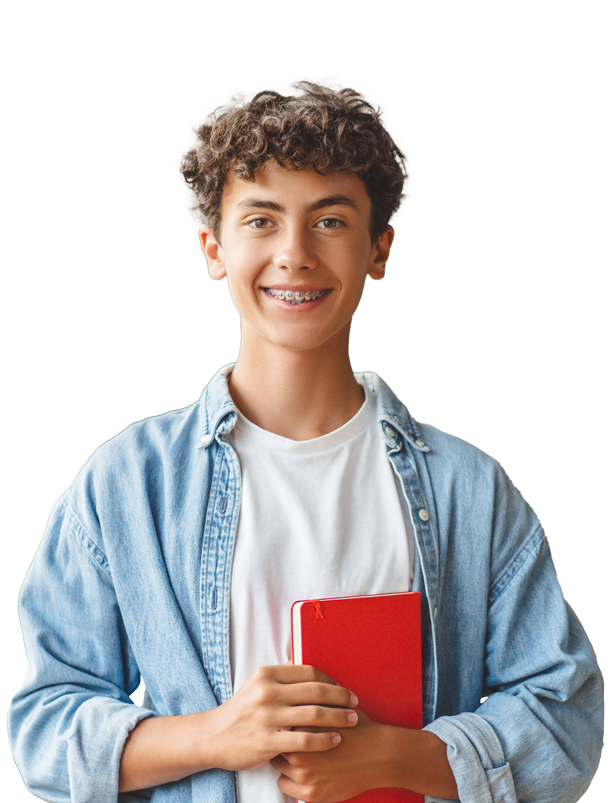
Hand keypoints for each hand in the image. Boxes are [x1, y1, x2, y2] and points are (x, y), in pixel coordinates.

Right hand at [203, 664, 358, 771]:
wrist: (213, 737)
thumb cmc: (241, 710)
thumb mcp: (257, 685)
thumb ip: (282, 676)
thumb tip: (308, 665)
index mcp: (267, 674)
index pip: (309, 672)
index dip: (331, 680)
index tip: (343, 688)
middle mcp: (268, 692)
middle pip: (316, 691)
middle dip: (341, 696)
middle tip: (355, 703)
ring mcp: (267, 717)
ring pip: (314, 714)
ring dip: (339, 717)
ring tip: (352, 720)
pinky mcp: (267, 741)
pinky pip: (305, 739)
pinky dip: (325, 740)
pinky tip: (336, 740)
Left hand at [271, 709, 390, 802]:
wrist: (379, 755)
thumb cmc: (356, 727)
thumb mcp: (333, 705)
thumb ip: (309, 698)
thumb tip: (290, 679)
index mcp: (303, 727)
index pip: (278, 722)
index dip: (283, 722)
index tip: (286, 723)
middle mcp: (300, 752)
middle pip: (276, 744)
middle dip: (283, 740)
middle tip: (292, 739)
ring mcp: (305, 775)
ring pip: (278, 765)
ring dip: (285, 760)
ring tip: (299, 754)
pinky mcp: (311, 793)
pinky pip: (284, 785)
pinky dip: (290, 779)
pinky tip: (303, 771)